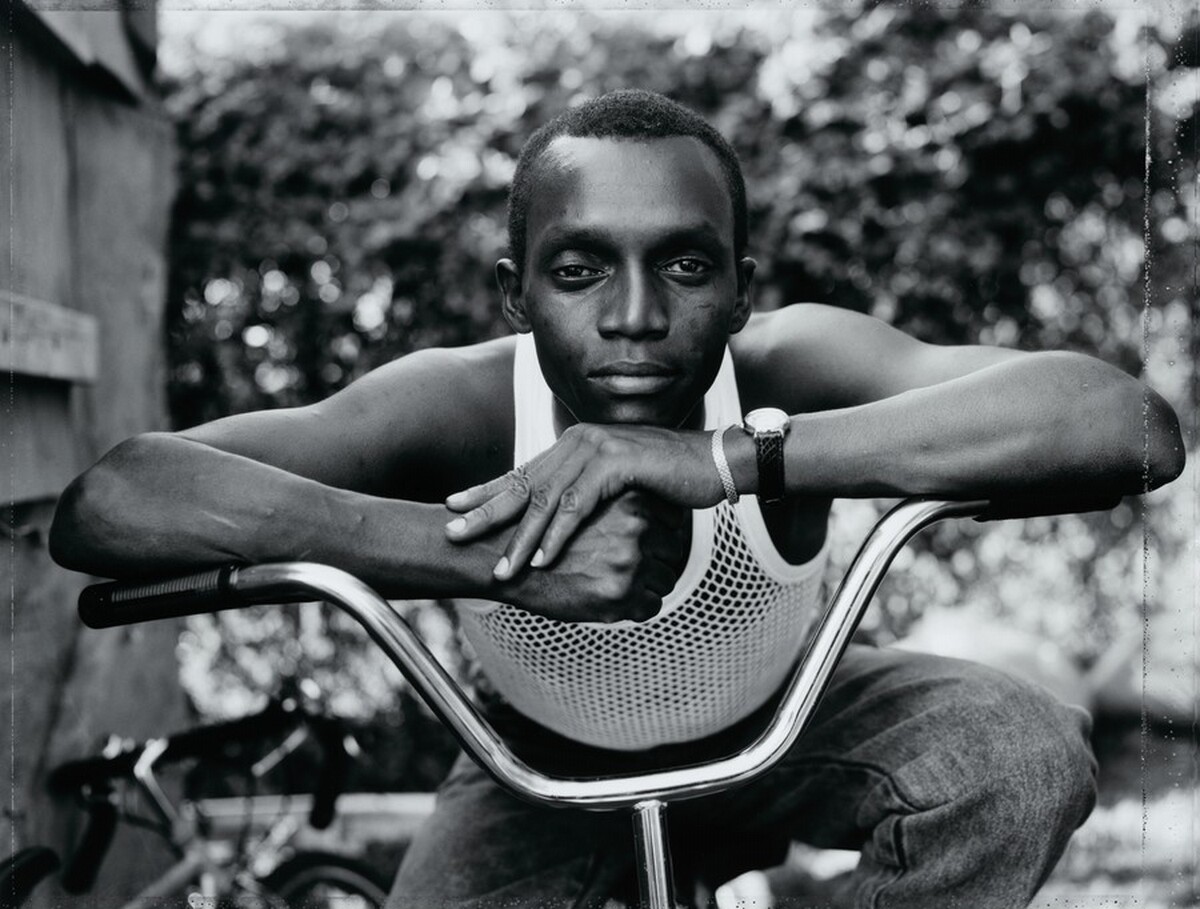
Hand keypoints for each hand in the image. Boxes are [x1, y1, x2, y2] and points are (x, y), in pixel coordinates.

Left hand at [444, 423, 720, 578]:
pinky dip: (556, 535)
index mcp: (574, 445)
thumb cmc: (668, 478)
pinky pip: (577, 506)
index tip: (453, 507)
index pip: (522, 472)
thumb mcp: (618, 484)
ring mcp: (595, 450)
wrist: (713, 462)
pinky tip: (540, 559)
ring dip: (520, 539)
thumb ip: (587, 492)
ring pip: (546, 500)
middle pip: (523, 483)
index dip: (486, 490)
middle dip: (484, 511)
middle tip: (453, 533)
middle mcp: (578, 442)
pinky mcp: (616, 464)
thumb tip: (560, 516)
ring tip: (499, 568)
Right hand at [495, 491, 688, 621]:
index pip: (674, 520)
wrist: (500, 556)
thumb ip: (620, 504)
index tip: (644, 542)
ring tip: (619, 582)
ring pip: (666, 578)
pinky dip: (637, 607)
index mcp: (631, 500)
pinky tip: (612, 600)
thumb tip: (658, 515)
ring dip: (648, 585)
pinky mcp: (620, 593)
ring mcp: (630, 560)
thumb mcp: (586, 500)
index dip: (659, 534)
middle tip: (632, 566)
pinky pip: (651, 606)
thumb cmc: (543, 529)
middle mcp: (636, 527)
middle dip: (657, 560)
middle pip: (674, 549)